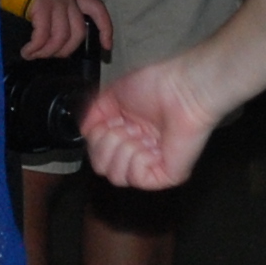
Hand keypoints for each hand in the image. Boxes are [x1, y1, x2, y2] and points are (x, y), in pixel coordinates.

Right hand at [20, 0, 110, 59]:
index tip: (107, 46)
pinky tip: (27, 52)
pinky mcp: (41, 7)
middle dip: (66, 50)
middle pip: (78, 32)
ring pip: (61, 37)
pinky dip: (35, 48)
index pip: (98, 9)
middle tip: (50, 56)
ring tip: (33, 55)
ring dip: (47, 52)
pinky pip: (42, 35)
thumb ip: (53, 9)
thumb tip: (48, 37)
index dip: (105, 29)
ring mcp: (56, 2)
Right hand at [79, 59, 221, 193]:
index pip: (97, 153)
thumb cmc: (156, 86)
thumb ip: (93, 114)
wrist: (181, 90)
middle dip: (107, 144)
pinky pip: (137, 178)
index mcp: (127, 134)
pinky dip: (139, 159)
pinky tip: (151, 145)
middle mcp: (138, 152)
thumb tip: (84, 131)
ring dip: (123, 150)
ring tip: (140, 135)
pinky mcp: (165, 175)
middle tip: (126, 127)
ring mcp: (151, 165)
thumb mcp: (112, 95)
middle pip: (102, 168)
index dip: (98, 137)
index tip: (113, 119)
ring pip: (117, 177)